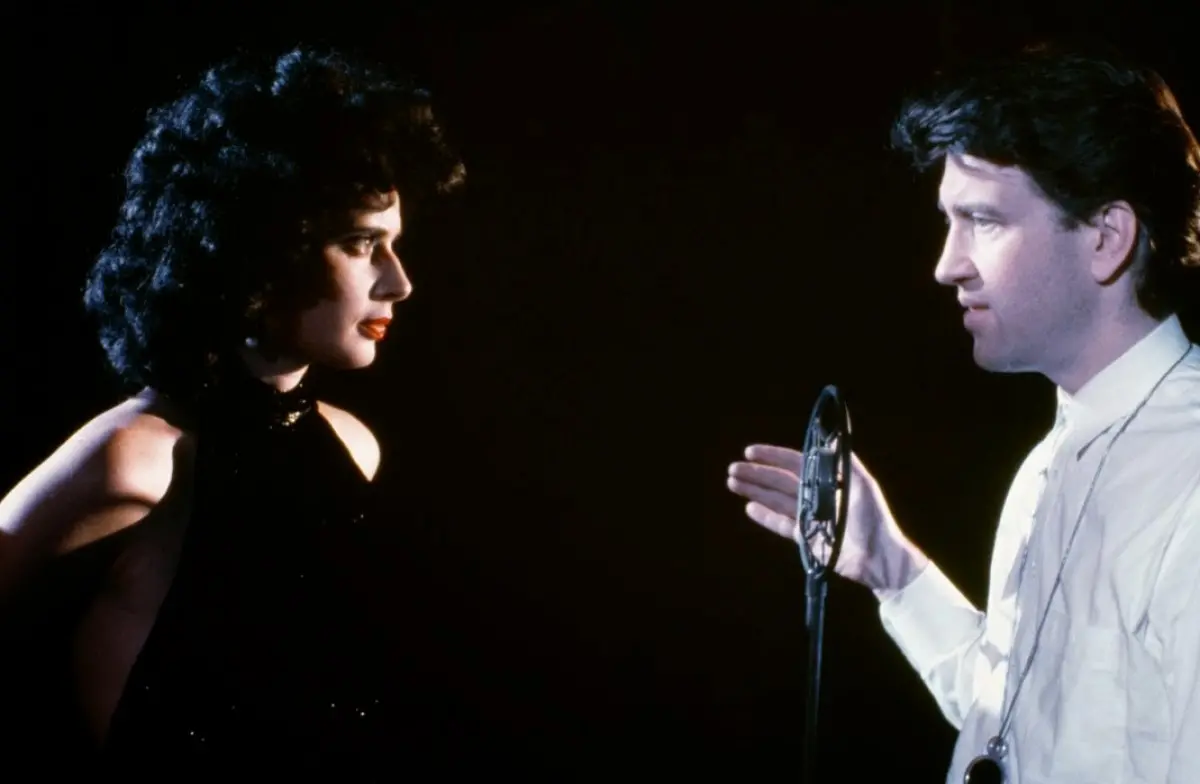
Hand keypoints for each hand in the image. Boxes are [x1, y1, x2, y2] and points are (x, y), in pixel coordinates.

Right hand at [726, 444, 926, 594]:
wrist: (878, 556)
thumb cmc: (874, 518)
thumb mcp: (863, 484)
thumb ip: (844, 462)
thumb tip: (829, 439)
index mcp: (826, 480)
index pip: (793, 463)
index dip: (772, 456)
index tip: (750, 451)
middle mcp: (813, 496)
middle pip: (778, 481)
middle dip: (756, 474)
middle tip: (733, 468)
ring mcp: (807, 517)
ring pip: (775, 500)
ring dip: (754, 491)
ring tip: (732, 483)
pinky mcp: (804, 538)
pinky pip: (780, 524)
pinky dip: (765, 516)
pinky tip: (749, 507)